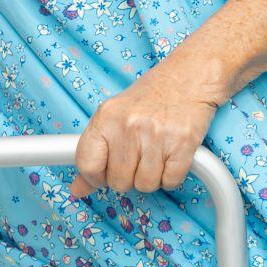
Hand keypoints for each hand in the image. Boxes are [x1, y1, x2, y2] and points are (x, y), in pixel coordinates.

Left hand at [72, 73, 219, 198]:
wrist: (189, 76)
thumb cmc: (150, 97)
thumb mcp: (115, 116)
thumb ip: (94, 152)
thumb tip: (78, 189)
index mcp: (106, 117)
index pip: (87, 165)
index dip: (95, 177)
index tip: (104, 174)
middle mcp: (129, 126)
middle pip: (118, 181)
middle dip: (128, 177)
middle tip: (137, 158)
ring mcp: (156, 135)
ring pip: (145, 185)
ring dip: (151, 177)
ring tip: (155, 154)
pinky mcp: (182, 144)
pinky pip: (170, 181)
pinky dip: (171, 176)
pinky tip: (170, 157)